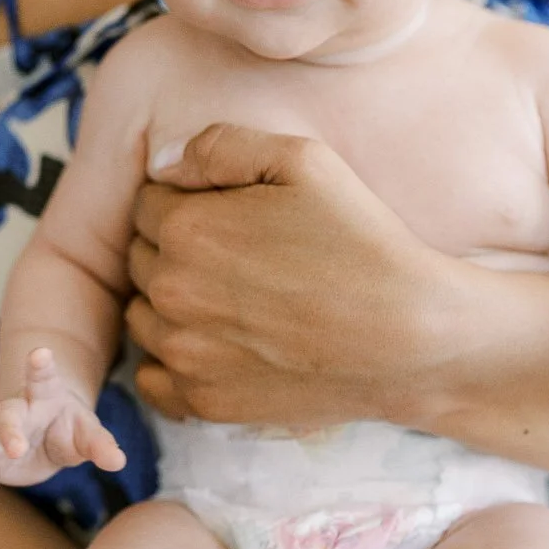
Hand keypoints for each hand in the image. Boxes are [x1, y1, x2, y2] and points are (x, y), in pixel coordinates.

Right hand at [0, 348, 125, 511]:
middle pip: (6, 415)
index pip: (43, 379)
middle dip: (8, 431)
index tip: (41, 353)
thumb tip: (118, 461)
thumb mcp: (88, 435)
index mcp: (44, 396)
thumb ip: (100, 445)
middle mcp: (15, 413)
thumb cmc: (69, 428)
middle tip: (16, 449)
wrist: (48, 435)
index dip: (40, 367)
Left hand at [128, 124, 456, 426]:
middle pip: (139, 258)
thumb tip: (161, 165)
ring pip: (143, 316)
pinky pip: (153, 379)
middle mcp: (171, 292)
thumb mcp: (304, 160)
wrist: (409, 337)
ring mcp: (184, 353)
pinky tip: (217, 345)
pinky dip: (173, 362)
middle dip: (174, 250)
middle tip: (237, 257)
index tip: (230, 215)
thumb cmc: (362, 241)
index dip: (186, 202)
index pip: (146, 204)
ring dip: (171, 304)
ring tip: (233, 300)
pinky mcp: (204, 401)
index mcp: (186, 228)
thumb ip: (221, 147)